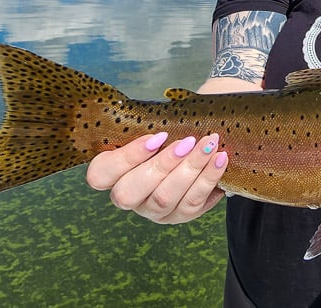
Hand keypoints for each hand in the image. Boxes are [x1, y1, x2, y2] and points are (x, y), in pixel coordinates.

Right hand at [85, 132, 228, 223]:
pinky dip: (209, 177)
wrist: (196, 147)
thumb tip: (169, 104)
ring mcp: (153, 211)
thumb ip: (150, 124)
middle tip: (187, 141)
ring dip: (190, 168)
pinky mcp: (179, 216)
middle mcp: (129, 198)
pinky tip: (220, 158)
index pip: (100, 175)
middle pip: (130, 192)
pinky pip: (193, 201)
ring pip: (164, 197)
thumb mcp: (154, 128)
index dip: (126, 157)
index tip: (157, 136)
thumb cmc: (169, 135)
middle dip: (162, 164)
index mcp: (113, 174)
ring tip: (209, 144)